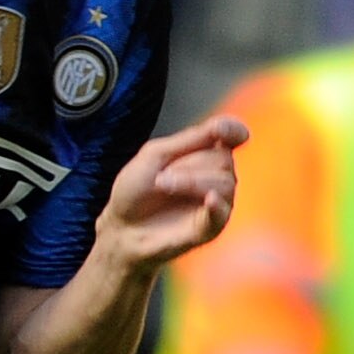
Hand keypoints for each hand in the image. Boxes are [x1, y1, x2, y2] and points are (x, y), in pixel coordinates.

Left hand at [95, 116, 246, 276]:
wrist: (121, 226)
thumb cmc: (135, 190)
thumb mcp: (156, 154)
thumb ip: (191, 139)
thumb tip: (222, 125)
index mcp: (203, 154)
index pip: (231, 136)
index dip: (232, 129)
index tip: (220, 130)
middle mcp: (215, 177)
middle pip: (223, 160)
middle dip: (190, 164)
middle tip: (160, 176)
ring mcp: (214, 203)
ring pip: (224, 183)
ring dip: (191, 181)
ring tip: (163, 186)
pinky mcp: (209, 229)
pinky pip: (222, 214)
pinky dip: (217, 205)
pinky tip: (209, 199)